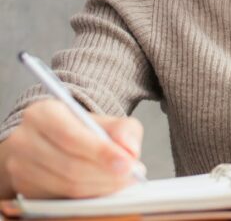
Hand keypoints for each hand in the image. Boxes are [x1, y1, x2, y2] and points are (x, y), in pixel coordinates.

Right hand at [1, 99, 144, 198]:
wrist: (51, 141)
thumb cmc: (81, 130)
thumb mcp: (105, 121)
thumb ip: (123, 130)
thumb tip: (129, 150)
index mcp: (42, 114)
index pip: (71, 137)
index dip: (101, 153)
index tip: (128, 163)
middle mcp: (24, 139)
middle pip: (70, 165)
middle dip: (106, 174)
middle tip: (131, 175)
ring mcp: (19, 166)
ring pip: (66, 185)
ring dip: (100, 187)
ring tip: (122, 181)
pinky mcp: (23, 187)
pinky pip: (60, 197)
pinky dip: (88, 196)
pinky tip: (104, 188)